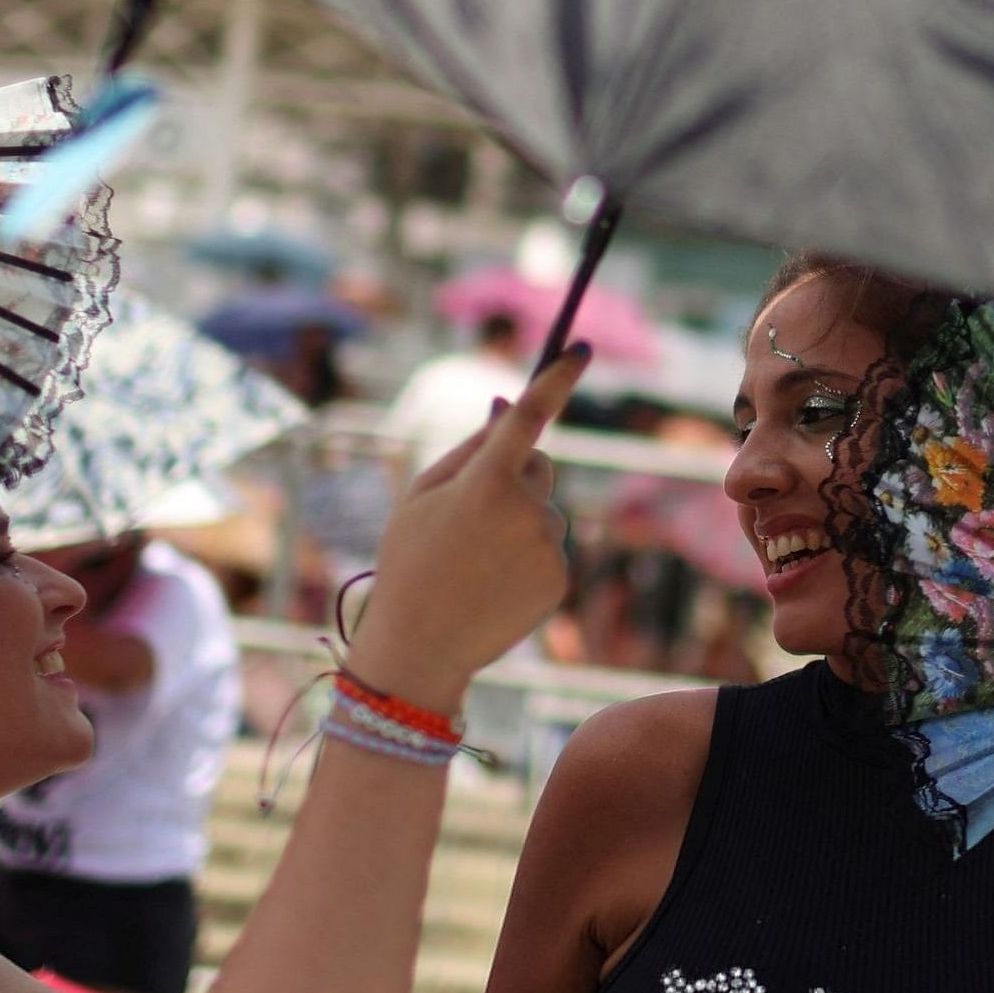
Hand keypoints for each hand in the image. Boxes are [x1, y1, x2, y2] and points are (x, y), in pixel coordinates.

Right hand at [345, 346, 589, 712]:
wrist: (421, 644)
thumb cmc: (411, 560)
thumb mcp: (423, 494)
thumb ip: (470, 446)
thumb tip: (506, 406)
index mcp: (486, 480)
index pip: (530, 415)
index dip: (558, 379)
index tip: (582, 349)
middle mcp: (526, 509)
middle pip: (540, 466)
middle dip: (516, 476)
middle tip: (470, 516)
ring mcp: (547, 545)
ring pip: (546, 510)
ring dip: (520, 521)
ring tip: (476, 561)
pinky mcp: (560, 577)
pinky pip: (551, 547)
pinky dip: (529, 557)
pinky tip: (495, 582)